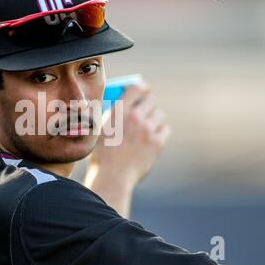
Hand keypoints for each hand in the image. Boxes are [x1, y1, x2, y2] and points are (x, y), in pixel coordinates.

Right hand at [85, 81, 170, 216]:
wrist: (112, 177)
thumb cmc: (102, 155)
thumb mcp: (100, 129)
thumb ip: (112, 113)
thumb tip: (123, 101)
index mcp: (119, 111)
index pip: (136, 88)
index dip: (141, 87)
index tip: (143, 91)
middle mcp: (135, 117)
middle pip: (150, 100)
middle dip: (147, 104)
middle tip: (144, 111)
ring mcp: (148, 130)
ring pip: (159, 115)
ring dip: (154, 119)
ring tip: (146, 129)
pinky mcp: (157, 143)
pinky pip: (165, 129)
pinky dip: (159, 132)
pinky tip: (151, 138)